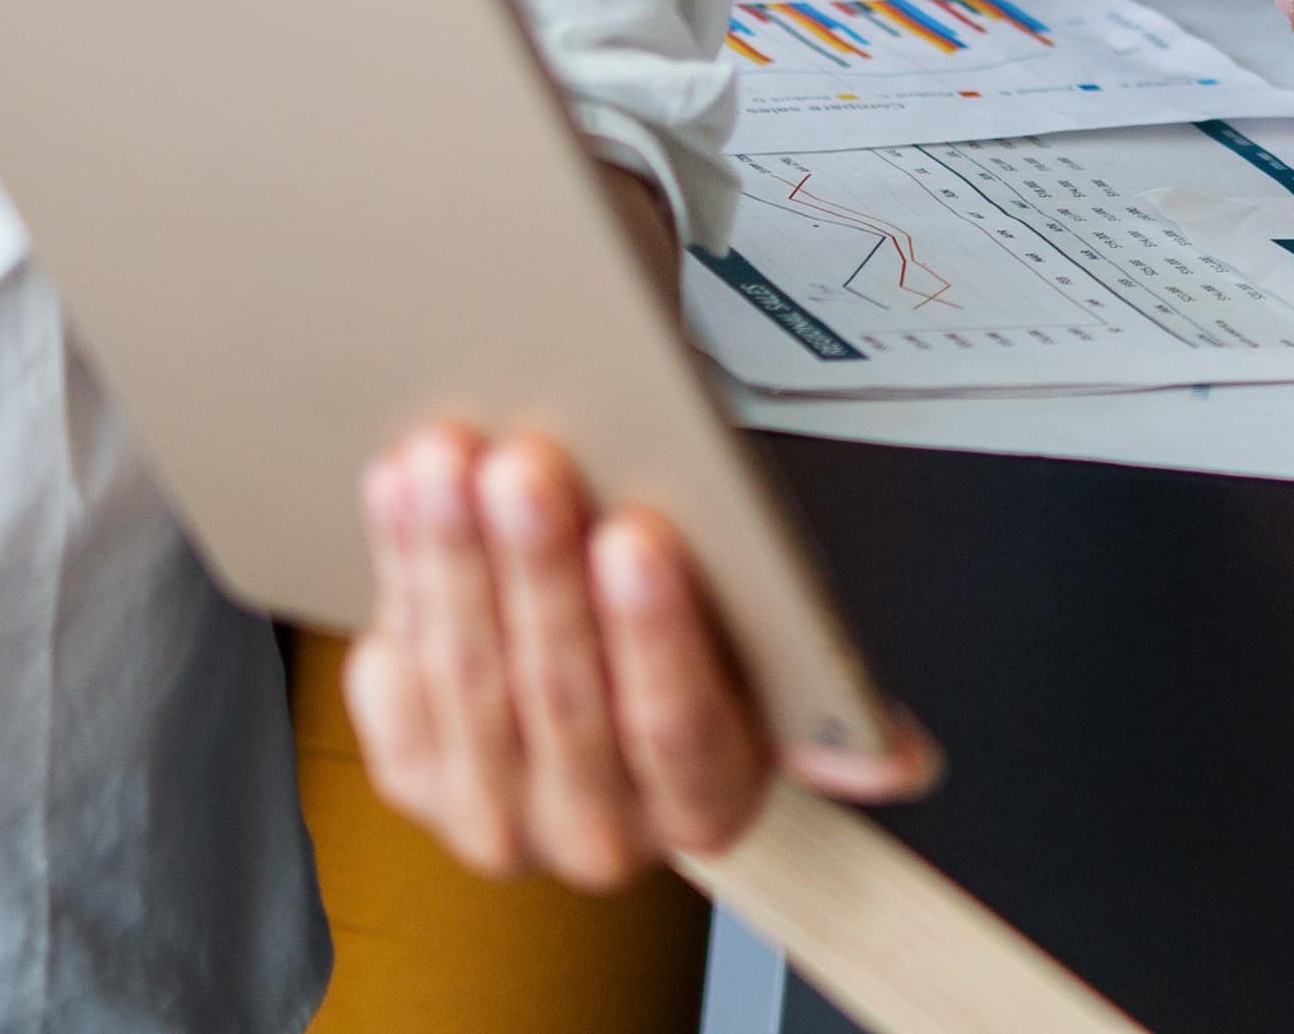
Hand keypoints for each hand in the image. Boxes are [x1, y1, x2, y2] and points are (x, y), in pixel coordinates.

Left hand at [346, 419, 931, 888]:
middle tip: (524, 465)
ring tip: (448, 462)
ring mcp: (490, 810)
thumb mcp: (784, 679)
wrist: (608, 725)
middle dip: (536, 569)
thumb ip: (829, 707)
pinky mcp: (409, 773)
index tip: (638, 534)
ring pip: (467, 677)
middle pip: (558, 691)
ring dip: (449, 558)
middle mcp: (594, 831)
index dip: (653, 631)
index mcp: (703, 806)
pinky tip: (401, 496)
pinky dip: (395, 570)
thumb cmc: (712, 667)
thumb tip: (899, 761)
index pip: (675, 723)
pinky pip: (396, 672)